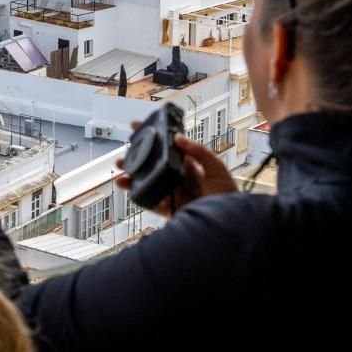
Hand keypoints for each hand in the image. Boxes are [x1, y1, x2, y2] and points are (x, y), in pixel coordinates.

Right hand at [114, 124, 237, 217]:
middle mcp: (178, 178)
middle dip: (137, 160)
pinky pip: (153, 203)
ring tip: (121, 174)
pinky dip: (143, 197)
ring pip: (149, 183)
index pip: (167, 148)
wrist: (230, 223)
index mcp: (189, 165)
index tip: (137, 127)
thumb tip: (178, 138)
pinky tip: (135, 190)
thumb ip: (198, 152)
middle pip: (153, 166)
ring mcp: (173, 193)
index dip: (153, 137)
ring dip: (133, 179)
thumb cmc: (228, 196)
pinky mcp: (171, 209)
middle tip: (123, 156)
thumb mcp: (216, 168)